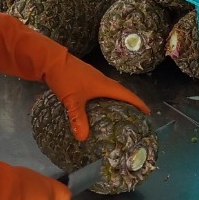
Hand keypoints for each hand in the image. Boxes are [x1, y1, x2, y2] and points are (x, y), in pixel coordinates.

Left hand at [0, 2, 148, 139]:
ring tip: (121, 115)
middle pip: (121, 93)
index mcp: (105, 85)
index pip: (127, 95)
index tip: (148, 113)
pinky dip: (105, 100)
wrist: (50, 61)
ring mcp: (93, 79)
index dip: (138, 103)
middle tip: (136, 118)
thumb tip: (83, 138)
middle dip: (130, 104)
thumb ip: (78, 119)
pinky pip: (100, 92)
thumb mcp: (72, 100)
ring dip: (117, 102)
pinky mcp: (85, 79)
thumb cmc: (65, 78)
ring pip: (110, 92)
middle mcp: (102, 81)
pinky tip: (98, 109)